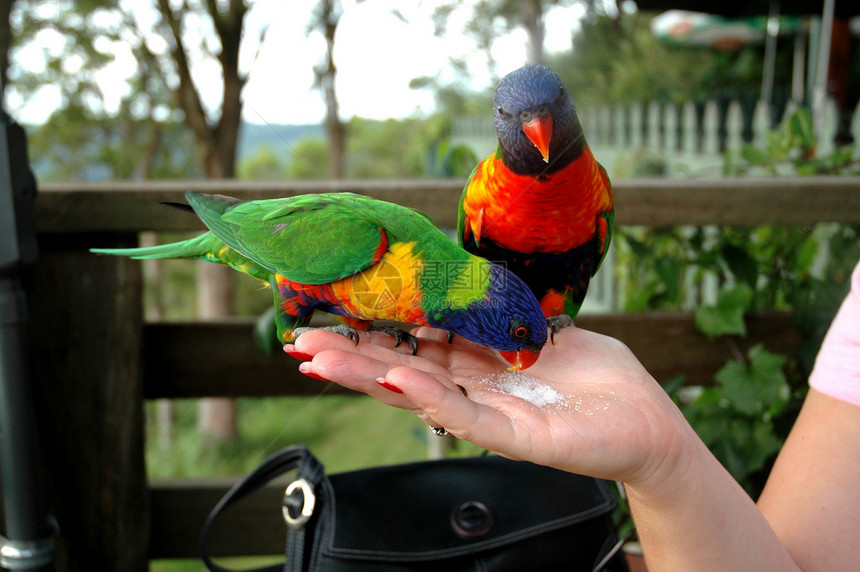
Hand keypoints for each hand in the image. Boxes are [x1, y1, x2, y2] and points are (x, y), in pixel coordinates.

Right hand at [289, 326, 691, 485]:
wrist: (649, 422)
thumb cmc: (597, 376)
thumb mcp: (538, 329)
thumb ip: (495, 315)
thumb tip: (456, 287)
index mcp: (477, 364)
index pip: (412, 346)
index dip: (371, 334)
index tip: (328, 318)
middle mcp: (474, 390)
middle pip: (401, 370)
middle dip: (350, 356)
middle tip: (298, 342)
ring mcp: (492, 415)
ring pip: (420, 395)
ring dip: (370, 377)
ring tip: (321, 360)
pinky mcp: (520, 435)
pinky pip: (468, 416)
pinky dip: (430, 397)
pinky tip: (397, 378)